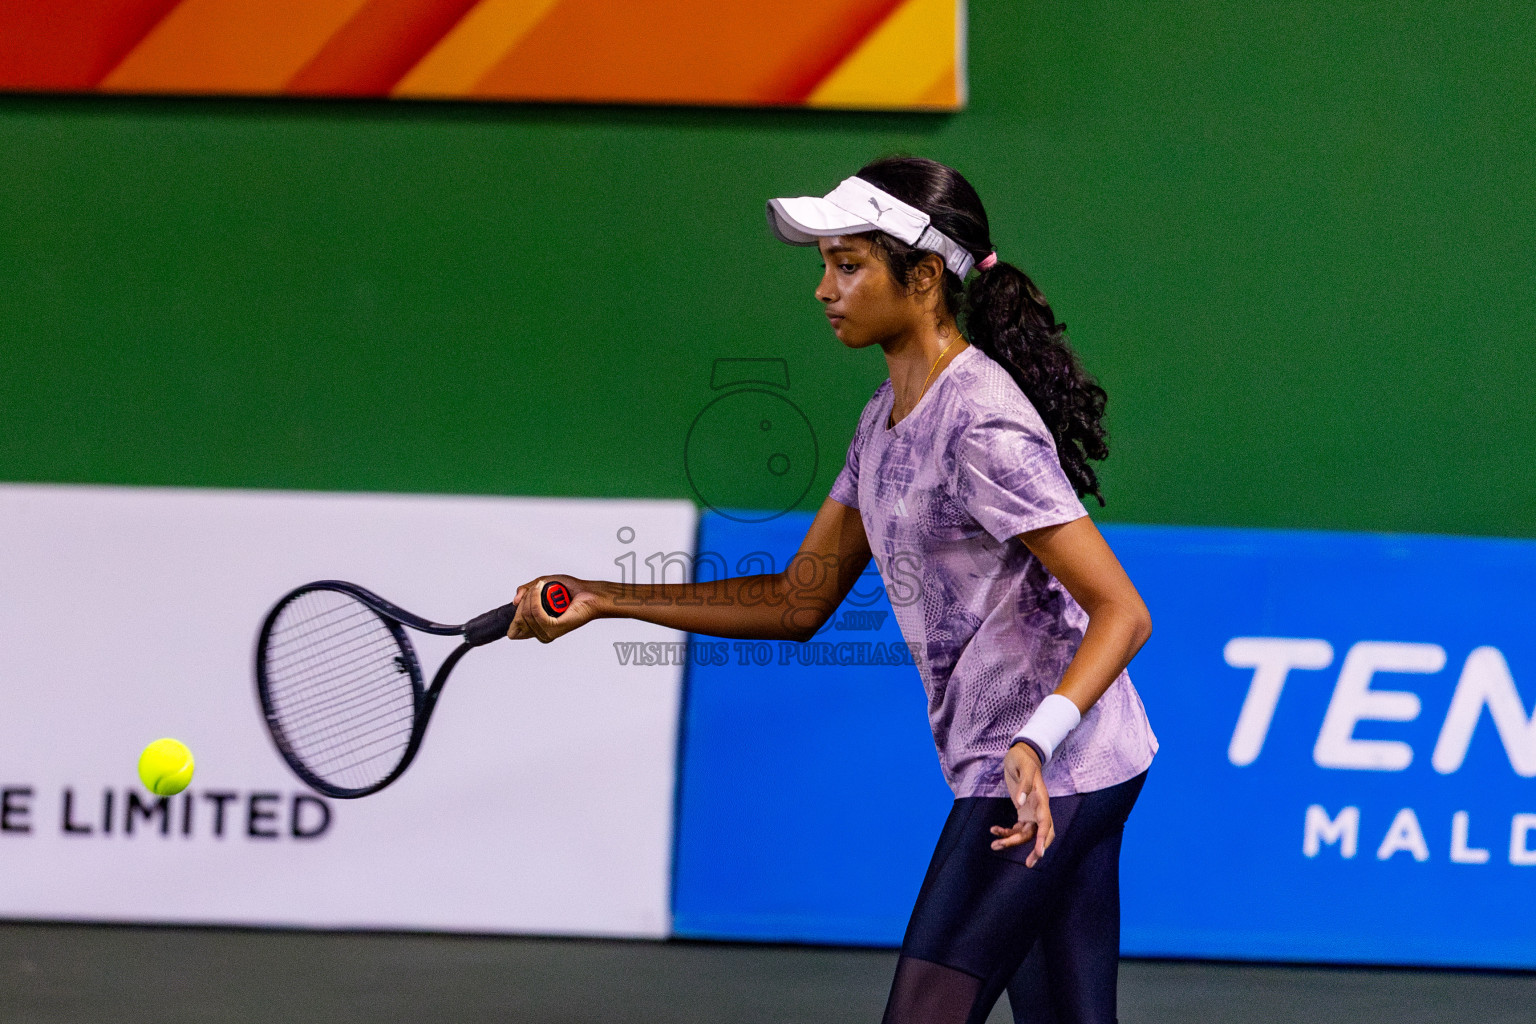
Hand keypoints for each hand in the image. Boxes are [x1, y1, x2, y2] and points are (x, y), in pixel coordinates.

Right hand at [507, 575, 603, 642]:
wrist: (589, 593)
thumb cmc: (570, 591)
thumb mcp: (541, 586)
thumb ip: (525, 592)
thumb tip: (514, 602)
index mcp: (537, 629)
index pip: (513, 633)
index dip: (514, 616)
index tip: (522, 601)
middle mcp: (541, 634)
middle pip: (517, 620)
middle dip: (524, 600)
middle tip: (536, 588)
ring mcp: (548, 632)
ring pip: (526, 615)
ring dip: (531, 596)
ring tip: (541, 586)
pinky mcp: (555, 628)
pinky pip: (536, 613)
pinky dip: (536, 597)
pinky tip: (541, 588)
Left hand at [990, 741, 1053, 866]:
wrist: (1021, 753)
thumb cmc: (1023, 759)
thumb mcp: (1023, 768)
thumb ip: (1023, 785)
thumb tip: (1020, 803)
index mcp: (1041, 800)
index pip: (1046, 824)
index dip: (1043, 839)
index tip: (1040, 853)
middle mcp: (1038, 809)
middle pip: (1040, 834)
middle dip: (1036, 850)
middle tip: (1028, 864)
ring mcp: (1031, 812)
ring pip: (1025, 834)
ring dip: (1012, 841)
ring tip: (994, 845)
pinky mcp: (1023, 811)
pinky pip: (1017, 827)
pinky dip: (1006, 832)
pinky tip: (994, 830)